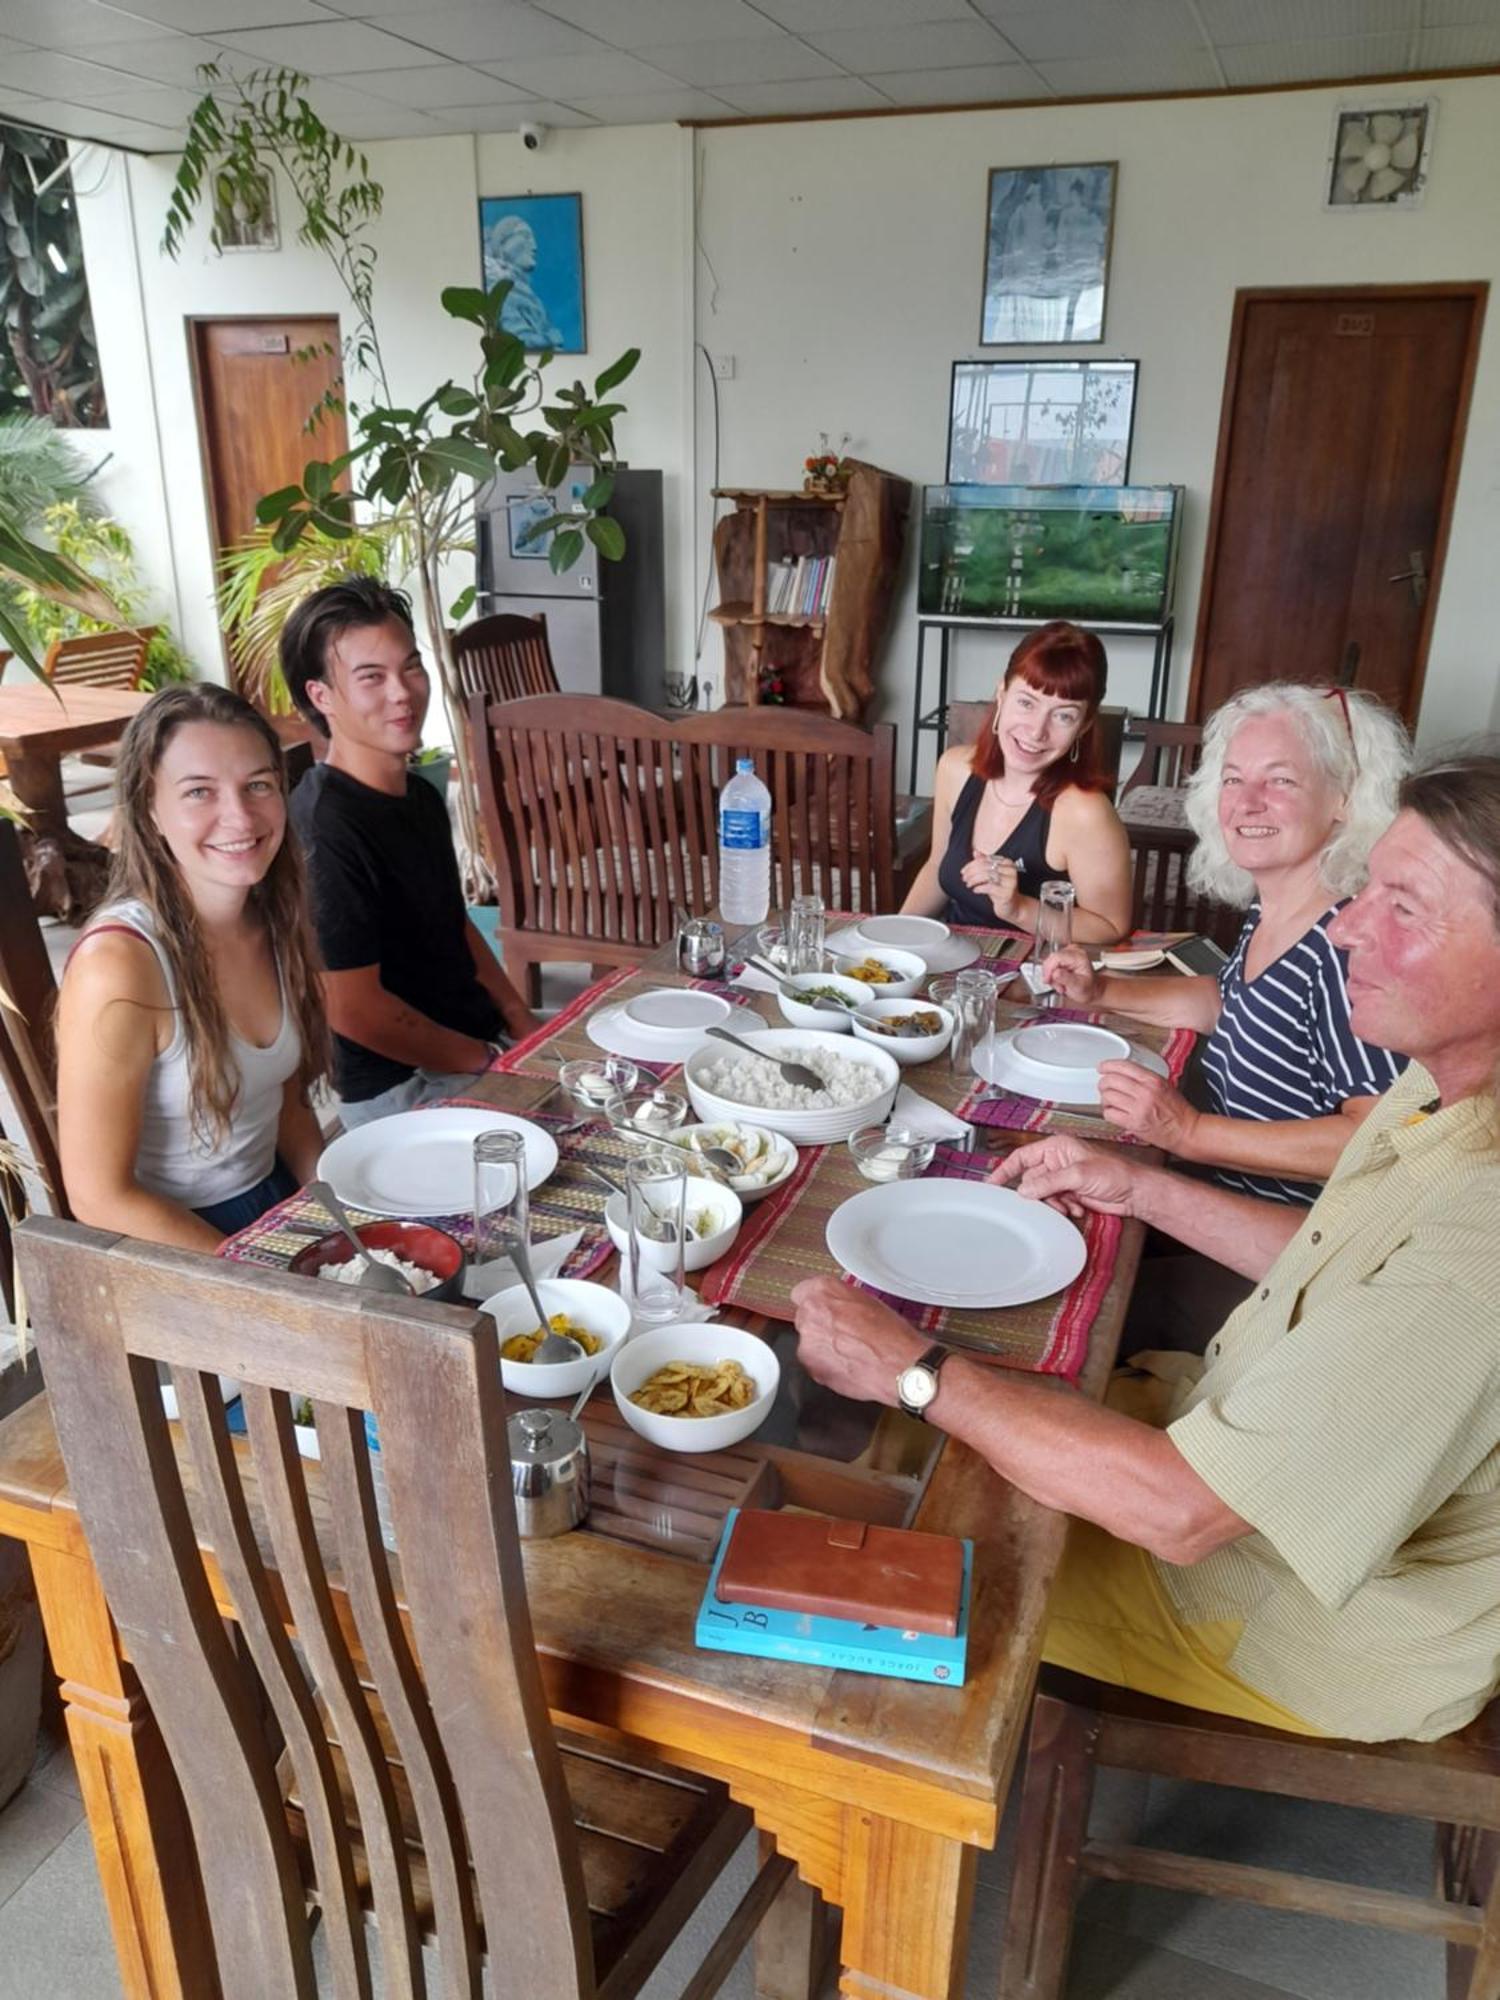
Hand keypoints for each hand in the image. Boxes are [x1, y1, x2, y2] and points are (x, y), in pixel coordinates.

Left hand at [790, 1275, 925, 1407]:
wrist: (899, 1366)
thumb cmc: (891, 1334)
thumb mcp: (868, 1301)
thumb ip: (842, 1300)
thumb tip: (837, 1305)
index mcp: (823, 1290)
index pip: (802, 1292)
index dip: (817, 1303)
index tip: (824, 1309)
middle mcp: (810, 1313)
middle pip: (805, 1317)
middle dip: (820, 1326)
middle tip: (843, 1333)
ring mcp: (807, 1342)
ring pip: (809, 1342)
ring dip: (823, 1346)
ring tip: (849, 1352)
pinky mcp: (811, 1367)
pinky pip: (814, 1363)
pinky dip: (827, 1365)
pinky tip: (848, 1365)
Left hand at [960, 851, 1022, 922]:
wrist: (1013, 906)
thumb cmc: (1000, 890)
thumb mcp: (992, 875)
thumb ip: (984, 863)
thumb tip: (975, 852)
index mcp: (1007, 863)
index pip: (985, 859)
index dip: (971, 865)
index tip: (963, 871)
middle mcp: (1011, 870)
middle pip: (985, 867)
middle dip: (971, 872)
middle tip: (964, 879)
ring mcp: (1010, 881)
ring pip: (987, 875)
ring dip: (974, 880)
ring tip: (968, 884)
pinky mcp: (1008, 893)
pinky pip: (989, 887)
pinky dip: (979, 888)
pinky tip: (975, 890)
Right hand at [987, 1134, 1145, 1218]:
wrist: (1134, 1192)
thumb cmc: (1116, 1173)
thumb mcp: (1079, 1175)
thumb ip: (1049, 1182)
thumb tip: (1025, 1189)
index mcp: (1057, 1147)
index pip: (1022, 1157)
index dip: (1006, 1170)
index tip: (992, 1183)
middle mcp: (1058, 1161)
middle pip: (1032, 1180)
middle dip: (1039, 1194)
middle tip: (1048, 1201)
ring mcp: (1064, 1178)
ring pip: (1043, 1195)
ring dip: (1054, 1204)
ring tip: (1069, 1205)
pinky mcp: (1071, 1193)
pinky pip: (1055, 1204)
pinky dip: (1063, 1209)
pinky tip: (1078, 1208)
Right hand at [1041, 944, 1101, 1005]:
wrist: (1091, 989)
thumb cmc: (1088, 988)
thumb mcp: (1078, 986)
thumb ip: (1066, 979)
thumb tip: (1055, 973)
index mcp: (1079, 957)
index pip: (1057, 957)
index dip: (1049, 969)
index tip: (1048, 980)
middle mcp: (1074, 951)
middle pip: (1051, 959)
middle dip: (1051, 974)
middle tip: (1058, 986)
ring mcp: (1068, 953)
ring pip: (1049, 962)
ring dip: (1052, 976)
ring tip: (1061, 985)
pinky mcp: (1063, 957)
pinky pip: (1051, 964)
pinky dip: (1052, 975)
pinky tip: (1060, 981)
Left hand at [1097, 1061, 1200, 1155]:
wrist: (1186, 1130)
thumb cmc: (1178, 1110)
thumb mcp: (1165, 1085)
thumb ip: (1145, 1078)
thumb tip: (1124, 1073)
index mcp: (1153, 1080)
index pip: (1123, 1066)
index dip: (1108, 1065)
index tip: (1102, 1067)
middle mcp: (1144, 1092)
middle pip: (1111, 1081)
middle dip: (1103, 1083)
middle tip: (1104, 1086)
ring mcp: (1138, 1108)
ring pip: (1108, 1097)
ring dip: (1105, 1098)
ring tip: (1110, 1101)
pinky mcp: (1133, 1123)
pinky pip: (1109, 1114)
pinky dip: (1108, 1112)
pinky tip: (1113, 1112)